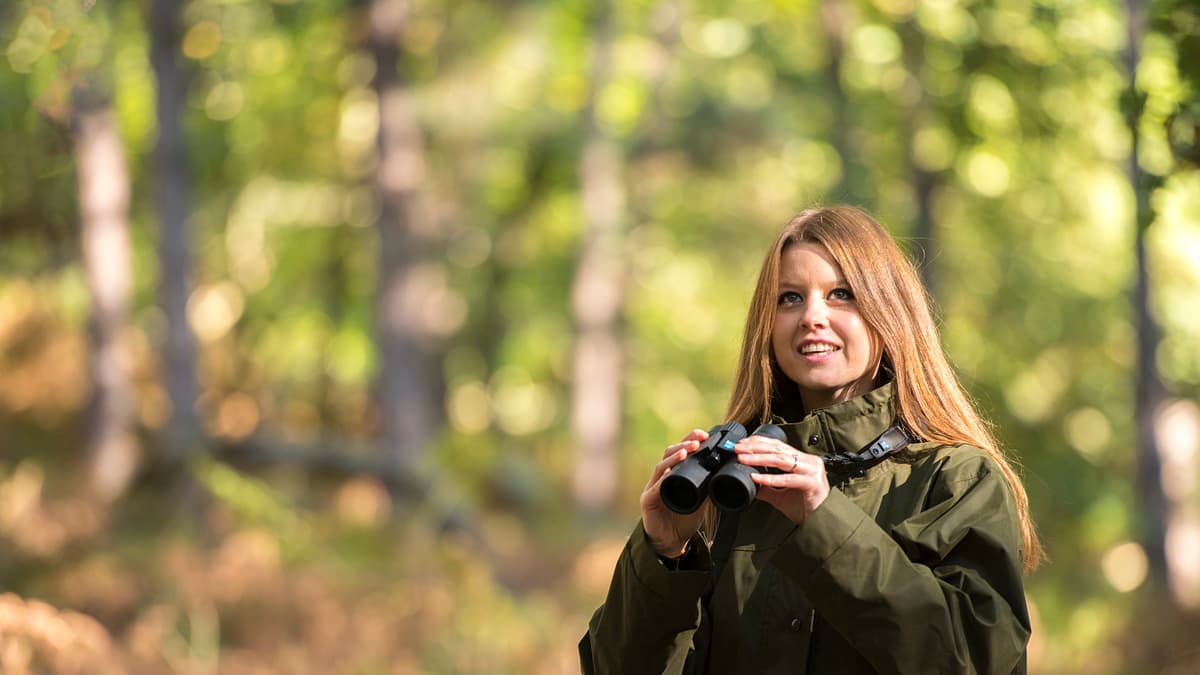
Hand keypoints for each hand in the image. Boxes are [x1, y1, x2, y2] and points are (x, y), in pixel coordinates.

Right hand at [640, 429, 709, 557]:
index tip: (704, 434)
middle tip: (697, 441)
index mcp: (673, 474)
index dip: (690, 439)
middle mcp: (661, 477)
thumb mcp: (700, 500)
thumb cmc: (684, 520)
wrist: (671, 542)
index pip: (680, 451)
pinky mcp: (647, 501)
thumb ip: (707, 487)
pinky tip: (670, 473)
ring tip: (686, 451)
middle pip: (669, 454)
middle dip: (683, 444)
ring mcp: (652, 488)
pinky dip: (663, 480)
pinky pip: (655, 488)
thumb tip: (722, 473)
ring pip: (661, 467)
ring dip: (674, 458)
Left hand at [734, 434, 829, 523]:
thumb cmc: (806, 507)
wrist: (822, 521)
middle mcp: (808, 461)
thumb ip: (767, 488)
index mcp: (802, 460)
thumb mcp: (781, 496)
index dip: (759, 442)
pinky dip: (770, 478)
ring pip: (781, 459)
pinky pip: (788, 478)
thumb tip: (750, 485)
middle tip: (738, 449)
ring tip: (743, 459)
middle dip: (755, 447)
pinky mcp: (812, 482)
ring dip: (759, 458)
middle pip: (777, 449)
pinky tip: (757, 477)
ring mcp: (811, 470)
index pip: (778, 445)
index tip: (742, 444)